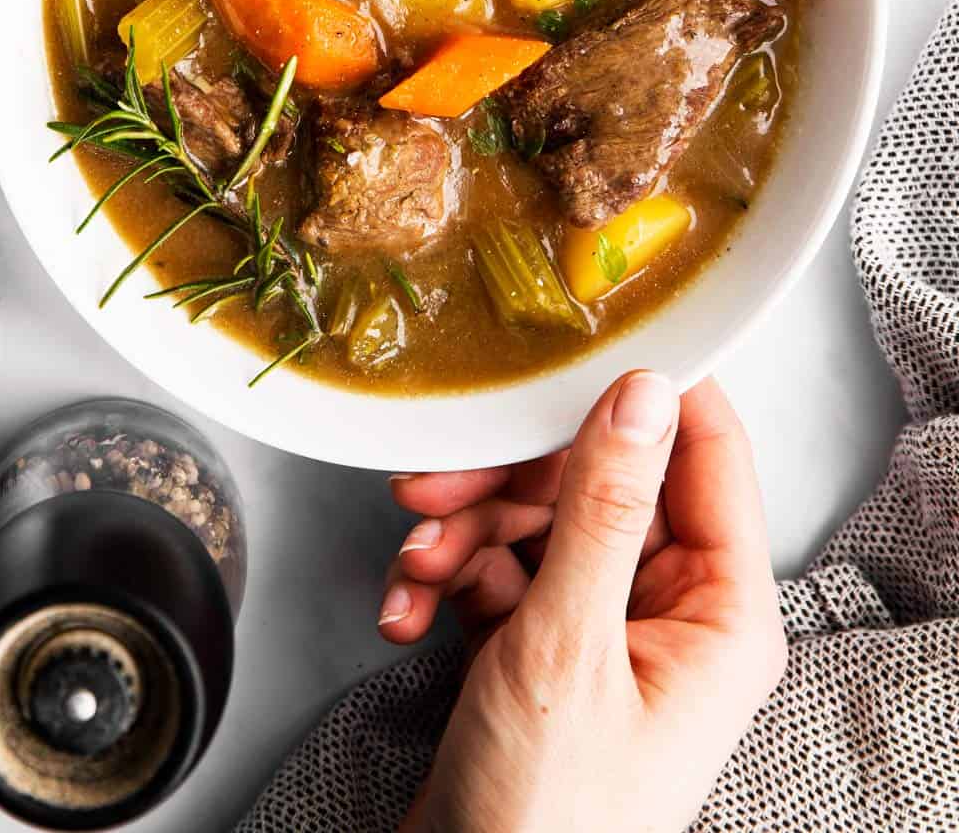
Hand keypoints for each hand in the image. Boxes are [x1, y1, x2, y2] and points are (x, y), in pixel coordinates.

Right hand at [381, 375, 785, 832]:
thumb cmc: (543, 820)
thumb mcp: (567, 646)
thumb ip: (601, 509)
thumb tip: (642, 391)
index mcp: (721, 614)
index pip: (707, 451)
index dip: (648, 390)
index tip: (579, 345)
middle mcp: (673, 615)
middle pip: (600, 482)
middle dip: (509, 482)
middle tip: (438, 483)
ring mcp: (606, 632)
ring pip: (538, 522)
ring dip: (463, 533)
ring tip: (414, 563)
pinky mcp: (546, 650)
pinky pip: (501, 572)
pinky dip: (449, 580)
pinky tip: (409, 611)